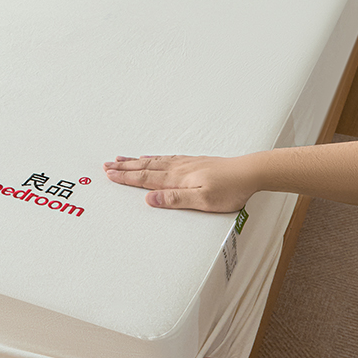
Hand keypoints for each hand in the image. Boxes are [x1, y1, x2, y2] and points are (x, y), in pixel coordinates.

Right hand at [103, 154, 259, 211]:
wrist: (250, 172)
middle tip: (107, 165)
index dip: (126, 177)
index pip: (145, 178)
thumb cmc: (230, 189)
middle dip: (125, 167)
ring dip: (135, 161)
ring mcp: (186, 164)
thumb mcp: (203, 200)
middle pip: (145, 167)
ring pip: (154, 161)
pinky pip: (166, 158)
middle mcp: (179, 168)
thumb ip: (174, 199)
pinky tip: (150, 157)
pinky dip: (153, 158)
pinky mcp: (194, 162)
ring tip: (121, 159)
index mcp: (178, 179)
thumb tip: (149, 199)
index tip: (109, 175)